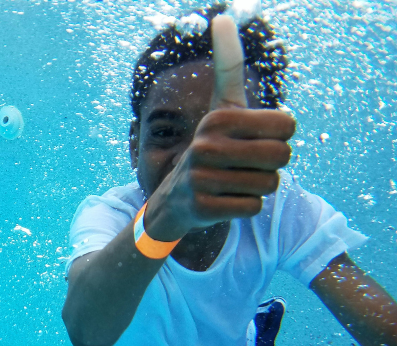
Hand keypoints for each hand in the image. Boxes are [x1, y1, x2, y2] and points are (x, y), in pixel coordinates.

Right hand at [146, 15, 295, 239]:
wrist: (175, 200)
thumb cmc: (210, 148)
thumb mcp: (221, 108)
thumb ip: (228, 67)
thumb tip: (223, 17)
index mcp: (218, 118)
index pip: (287, 125)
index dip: (280, 137)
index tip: (255, 140)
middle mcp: (205, 146)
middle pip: (281, 156)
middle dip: (272, 165)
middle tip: (247, 166)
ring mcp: (201, 179)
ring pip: (268, 184)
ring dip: (258, 187)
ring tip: (233, 183)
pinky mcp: (202, 208)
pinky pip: (252, 207)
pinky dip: (245, 207)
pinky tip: (225, 201)